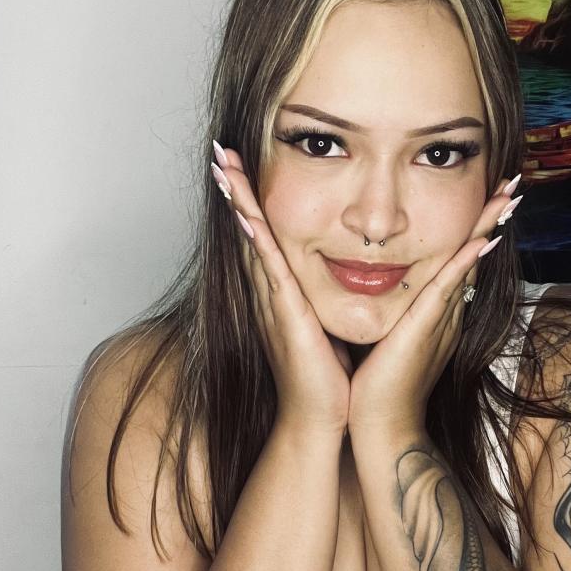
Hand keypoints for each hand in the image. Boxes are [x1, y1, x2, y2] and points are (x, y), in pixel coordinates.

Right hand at [214, 146, 351, 435]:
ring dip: (238, 202)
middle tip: (220, 151)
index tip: (242, 165)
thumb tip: (350, 278)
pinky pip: (269, 270)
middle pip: (249, 230)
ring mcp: (273, 303)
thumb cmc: (329, 378)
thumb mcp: (329, 326)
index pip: (265, 237)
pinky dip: (257, 240)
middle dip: (235, 189)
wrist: (321, 419)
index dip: (252, 201)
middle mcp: (271, 294)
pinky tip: (246, 214)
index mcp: (283, 294)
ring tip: (224, 165)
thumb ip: (329, 300)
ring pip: (253, 242)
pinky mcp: (285, 316)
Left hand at [347, 179, 517, 437]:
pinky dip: (464, 262)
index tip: (487, 200)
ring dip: (487, 228)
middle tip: (512, 185)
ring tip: (508, 196)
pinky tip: (480, 239)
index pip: (458, 262)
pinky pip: (449, 289)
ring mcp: (440, 321)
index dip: (473, 229)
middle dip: (491, 219)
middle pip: (471, 255)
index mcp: (435, 314)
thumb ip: (396, 317)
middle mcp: (445, 314)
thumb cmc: (379, 391)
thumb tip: (387, 295)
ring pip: (467, 264)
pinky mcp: (426, 331)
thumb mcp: (389, 342)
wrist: (382, 430)